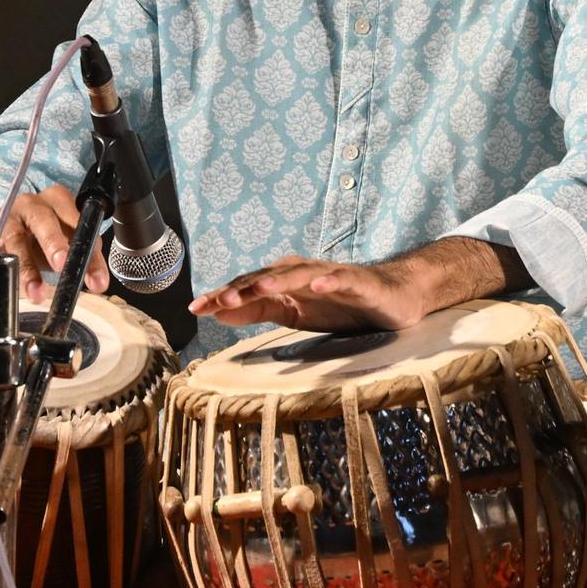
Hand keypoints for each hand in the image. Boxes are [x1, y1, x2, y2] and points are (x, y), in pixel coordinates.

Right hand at [0, 183, 109, 305]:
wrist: (22, 225)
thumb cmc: (52, 232)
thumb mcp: (73, 239)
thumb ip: (89, 259)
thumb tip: (98, 284)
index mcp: (56, 199)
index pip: (70, 216)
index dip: (73, 239)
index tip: (71, 262)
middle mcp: (28, 204)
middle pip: (39, 221)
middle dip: (50, 244)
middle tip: (59, 268)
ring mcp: (3, 218)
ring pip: (10, 239)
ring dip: (22, 269)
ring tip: (34, 293)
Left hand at [188, 254, 427, 332]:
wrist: (391, 298)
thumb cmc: (340, 305)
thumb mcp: (294, 314)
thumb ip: (258, 311)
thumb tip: (217, 313)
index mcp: (286, 281)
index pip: (248, 288)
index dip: (222, 297)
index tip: (194, 309)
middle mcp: (304, 273)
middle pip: (268, 278)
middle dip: (242, 289)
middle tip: (217, 303)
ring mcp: (331, 275)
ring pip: (300, 275)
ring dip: (278, 280)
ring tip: (258, 288)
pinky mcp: (358, 281)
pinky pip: (342, 278)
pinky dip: (329, 280)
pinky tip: (317, 285)